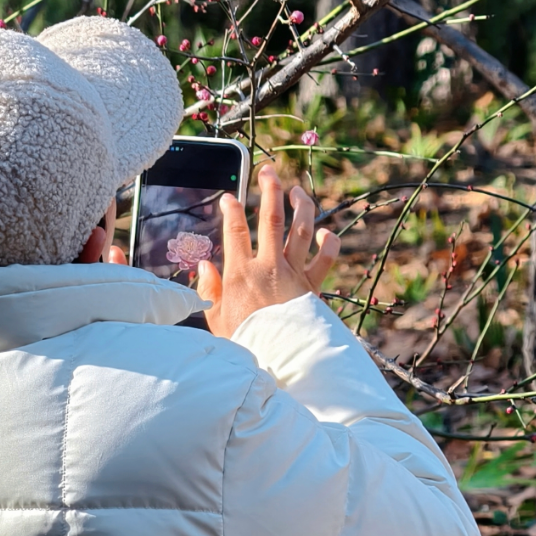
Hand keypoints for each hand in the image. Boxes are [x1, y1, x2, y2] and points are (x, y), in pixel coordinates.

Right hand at [197, 164, 339, 338]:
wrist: (281, 365)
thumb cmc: (246, 345)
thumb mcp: (216, 320)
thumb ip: (210, 290)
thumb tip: (205, 265)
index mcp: (241, 274)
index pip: (234, 230)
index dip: (231, 209)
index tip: (228, 197)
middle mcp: (269, 268)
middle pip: (271, 219)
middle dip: (270, 190)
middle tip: (268, 170)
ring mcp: (294, 275)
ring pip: (301, 229)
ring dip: (301, 205)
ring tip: (297, 190)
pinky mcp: (313, 287)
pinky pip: (326, 259)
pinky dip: (329, 243)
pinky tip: (325, 232)